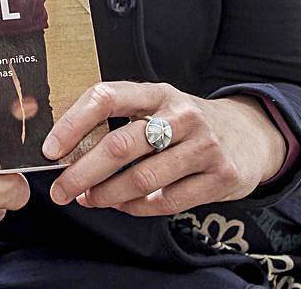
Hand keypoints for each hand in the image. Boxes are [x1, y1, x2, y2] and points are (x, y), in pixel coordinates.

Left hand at [41, 82, 286, 216]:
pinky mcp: (221, 176)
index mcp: (156, 92)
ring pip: (142, 178)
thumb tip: (66, 150)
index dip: (72, 123)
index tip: (50, 149)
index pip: (105, 97)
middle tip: (61, 190)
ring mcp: (204, 145)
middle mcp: (181, 114)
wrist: (249, 136)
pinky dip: (138, 208)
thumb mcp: (156, 108)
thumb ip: (119, 122)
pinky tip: (125, 205)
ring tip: (89, 199)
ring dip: (107, 195)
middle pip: (119, 145)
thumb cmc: (185, 125)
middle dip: (82, 172)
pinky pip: (168, 201)